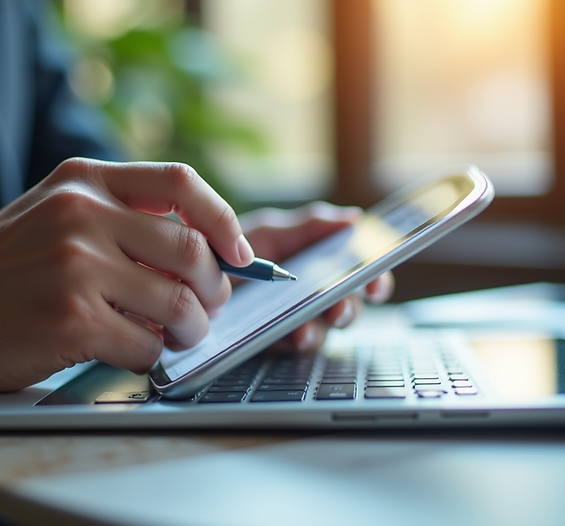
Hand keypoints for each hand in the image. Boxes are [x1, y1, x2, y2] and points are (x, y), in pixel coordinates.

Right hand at [0, 159, 254, 413]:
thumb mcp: (49, 215)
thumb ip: (115, 219)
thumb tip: (200, 251)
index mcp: (82, 180)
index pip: (181, 182)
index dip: (223, 220)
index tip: (238, 254)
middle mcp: (81, 213)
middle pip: (192, 249)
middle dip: (212, 291)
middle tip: (201, 312)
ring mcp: (76, 265)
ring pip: (179, 303)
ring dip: (186, 331)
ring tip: (169, 338)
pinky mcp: (70, 318)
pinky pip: (146, 346)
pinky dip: (148, 359)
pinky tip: (126, 355)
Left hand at [239, 201, 393, 352]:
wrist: (191, 273)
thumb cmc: (232, 249)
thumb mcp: (269, 232)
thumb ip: (310, 227)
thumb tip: (354, 219)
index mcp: (317, 265)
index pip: (357, 274)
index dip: (373, 279)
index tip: (374, 283)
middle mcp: (311, 295)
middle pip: (347, 305)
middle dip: (348, 307)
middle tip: (338, 307)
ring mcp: (294, 320)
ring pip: (325, 329)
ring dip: (321, 328)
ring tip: (310, 325)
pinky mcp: (274, 341)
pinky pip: (295, 345)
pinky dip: (299, 339)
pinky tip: (295, 335)